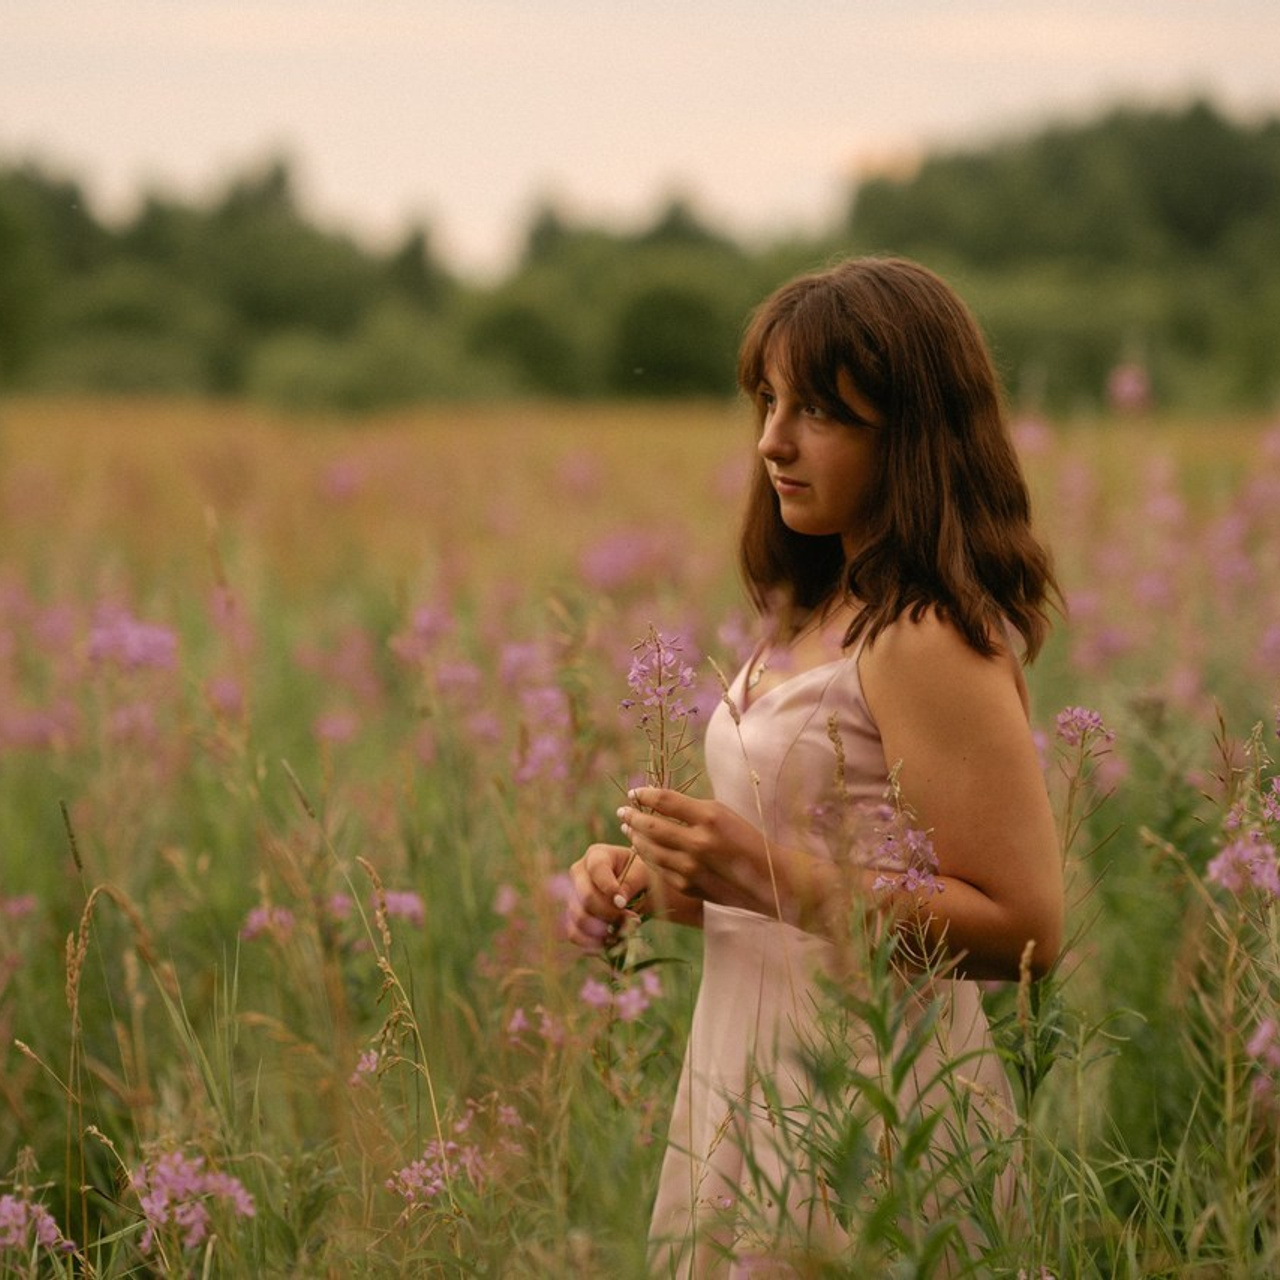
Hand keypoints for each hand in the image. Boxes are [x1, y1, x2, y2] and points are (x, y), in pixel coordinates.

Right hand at [565, 842, 650, 950]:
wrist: (638, 888)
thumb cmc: (641, 874)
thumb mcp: (643, 873)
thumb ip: (631, 883)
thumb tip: (618, 902)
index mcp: (596, 855)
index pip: (596, 870)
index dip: (609, 888)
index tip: (623, 903)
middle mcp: (579, 873)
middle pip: (586, 898)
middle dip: (609, 914)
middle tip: (632, 920)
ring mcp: (573, 895)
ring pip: (579, 918)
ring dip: (603, 931)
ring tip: (624, 931)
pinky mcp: (573, 916)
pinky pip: (573, 933)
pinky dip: (591, 942)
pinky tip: (609, 942)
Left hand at [618, 786, 775, 914]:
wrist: (769, 879)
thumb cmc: (746, 839)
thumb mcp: (723, 814)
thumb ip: (692, 810)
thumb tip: (658, 802)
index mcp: (709, 817)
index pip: (664, 800)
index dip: (645, 795)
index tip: (635, 793)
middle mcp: (698, 842)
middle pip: (651, 826)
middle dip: (632, 816)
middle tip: (623, 811)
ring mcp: (691, 867)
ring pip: (650, 850)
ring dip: (635, 837)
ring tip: (628, 829)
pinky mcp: (688, 886)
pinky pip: (659, 868)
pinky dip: (648, 856)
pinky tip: (643, 849)